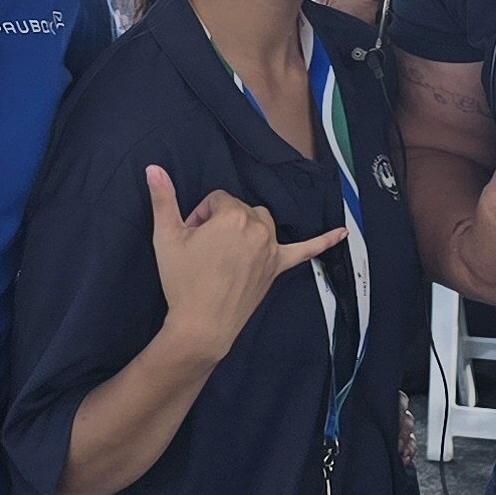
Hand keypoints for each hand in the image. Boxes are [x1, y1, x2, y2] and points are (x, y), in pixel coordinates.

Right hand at [143, 165, 344, 359]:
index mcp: (233, 216)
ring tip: (225, 250)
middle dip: (219, 222)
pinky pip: (305, 250)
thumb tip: (153, 168)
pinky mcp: (278, 267)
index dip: (199, 215)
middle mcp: (259, 228)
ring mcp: (271, 249)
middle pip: (238, 208)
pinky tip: (341, 233)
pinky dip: (323, 241)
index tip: (189, 236)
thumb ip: (162, 199)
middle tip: (201, 249)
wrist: (201, 325)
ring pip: (261, 222)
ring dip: (246, 228)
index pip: (217, 199)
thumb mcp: (166, 238)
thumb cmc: (183, 281)